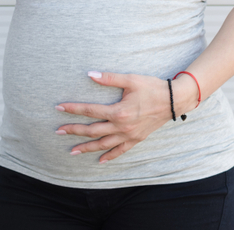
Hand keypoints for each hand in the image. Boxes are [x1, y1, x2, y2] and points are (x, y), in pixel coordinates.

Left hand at [54, 70, 194, 163]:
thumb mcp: (130, 80)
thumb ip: (109, 78)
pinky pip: (120, 151)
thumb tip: (90, 74)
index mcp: (118, 111)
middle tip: (58, 131)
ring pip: (103, 144)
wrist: (175, 100)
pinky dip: (109, 156)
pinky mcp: (136, 139)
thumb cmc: (152, 87)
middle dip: (74, 131)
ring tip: (72, 151)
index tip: (59, 108)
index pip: (90, 111)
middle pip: (92, 130)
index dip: (73, 109)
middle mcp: (122, 126)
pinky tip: (100, 160)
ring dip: (86, 148)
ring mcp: (129, 135)